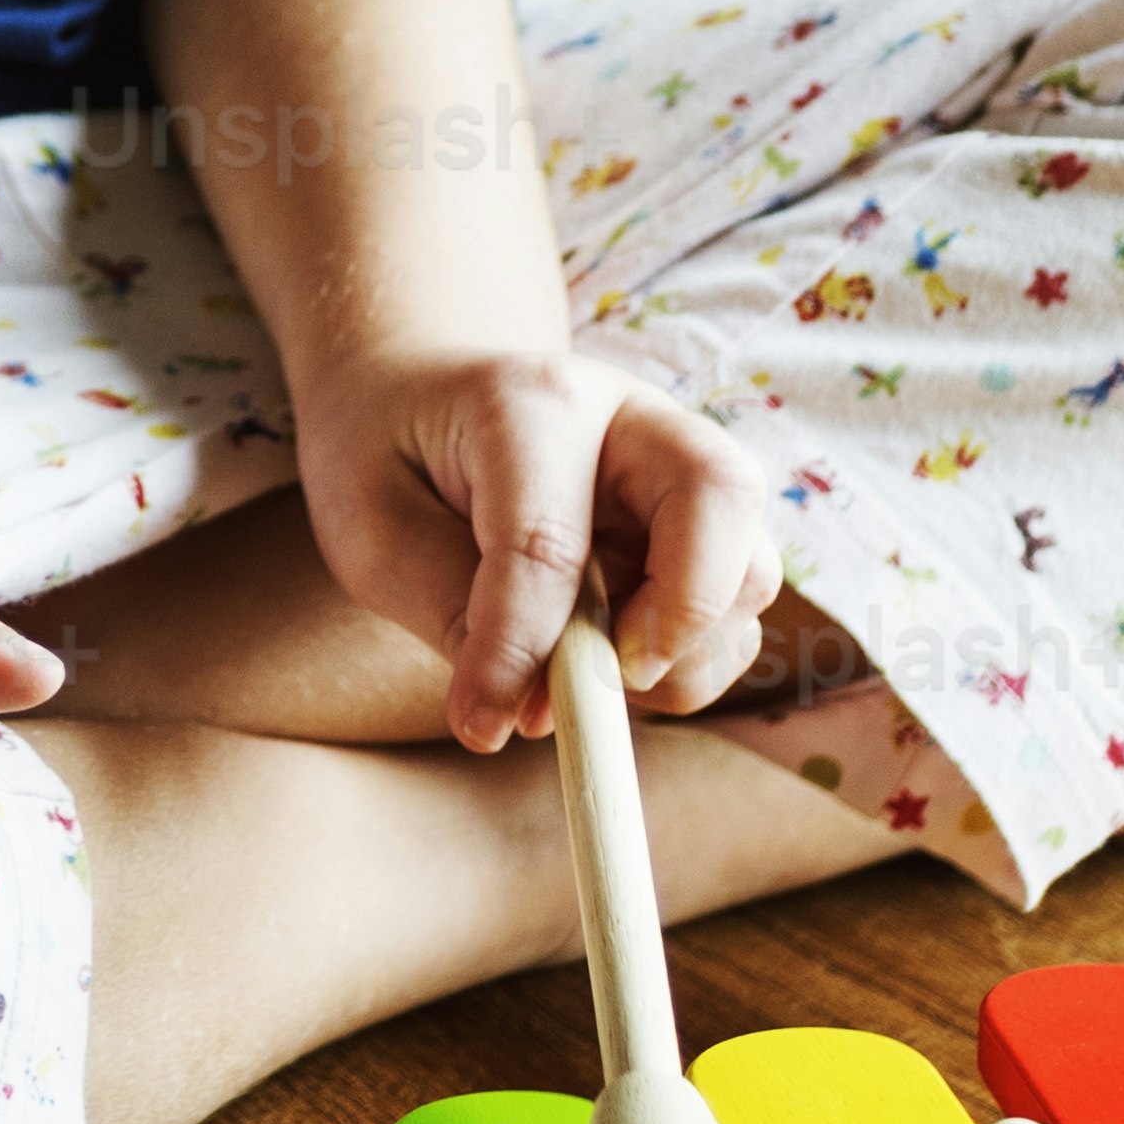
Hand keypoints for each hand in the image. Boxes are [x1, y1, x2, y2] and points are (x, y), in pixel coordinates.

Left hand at [278, 344, 777, 760]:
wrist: (416, 397)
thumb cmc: (387, 457)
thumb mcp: (374, 530)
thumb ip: (453, 610)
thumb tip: (537, 710)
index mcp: (530, 401)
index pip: (546, 538)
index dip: (518, 648)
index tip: (481, 726)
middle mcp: (630, 418)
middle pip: (721, 495)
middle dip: (682, 612)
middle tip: (611, 677)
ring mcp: (680, 467)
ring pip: (749, 564)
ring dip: (687, 654)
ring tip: (587, 676)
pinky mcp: (703, 524)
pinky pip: (736, 611)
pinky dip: (691, 662)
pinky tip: (611, 663)